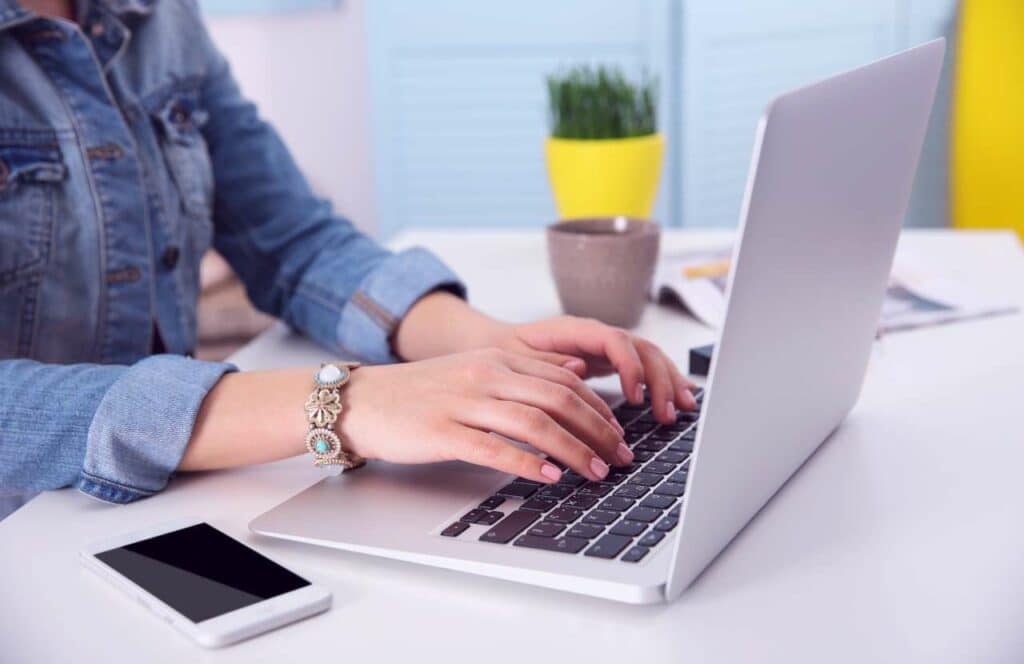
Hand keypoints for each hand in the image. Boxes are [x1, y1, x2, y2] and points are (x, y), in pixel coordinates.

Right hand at [336, 349, 632, 482]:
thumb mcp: (476, 369)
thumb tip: (575, 368)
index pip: (564, 379)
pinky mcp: (443, 432)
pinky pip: (493, 447)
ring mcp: (464, 402)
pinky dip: (527, 463)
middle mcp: (486, 375)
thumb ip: (524, 369)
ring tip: (596, 472)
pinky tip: (550, 476)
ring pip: (535, 424)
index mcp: (498, 359)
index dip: (598, 406)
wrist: (364, 401)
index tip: (618, 432)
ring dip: (574, 450)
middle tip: (621, 457)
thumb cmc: (421, 391)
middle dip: (598, 431)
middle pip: (558, 400)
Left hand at [488, 317, 697, 423]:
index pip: (615, 341)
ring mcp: (604, 349)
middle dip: (660, 379)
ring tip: (682, 409)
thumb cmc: (501, 353)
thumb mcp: (515, 360)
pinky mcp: (607, 363)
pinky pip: (642, 369)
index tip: (636, 398)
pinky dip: (661, 384)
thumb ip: (544, 364)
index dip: (630, 367)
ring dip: (669, 381)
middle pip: (641, 348)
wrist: (492, 347)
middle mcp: (595, 336)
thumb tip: (578, 368)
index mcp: (573, 330)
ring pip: (648, 357)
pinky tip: (676, 403)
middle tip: (667, 413)